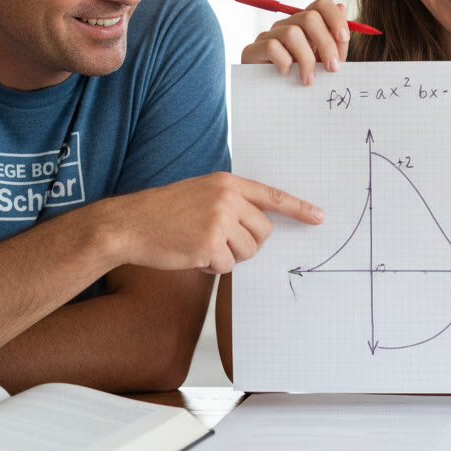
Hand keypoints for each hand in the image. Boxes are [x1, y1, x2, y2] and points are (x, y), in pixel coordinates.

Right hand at [103, 172, 322, 273]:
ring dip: (228, 257)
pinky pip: (227, 266)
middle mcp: (227, 199)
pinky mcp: (209, 245)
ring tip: (201, 245)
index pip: (272, 196)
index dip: (299, 208)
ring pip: (248, 252)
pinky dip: (211, 267)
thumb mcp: (200, 194)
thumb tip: (259, 226)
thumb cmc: (163, 212)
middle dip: (248, 244)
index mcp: (227, 183)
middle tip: (220, 243)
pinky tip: (191, 254)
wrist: (130, 223)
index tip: (319, 217)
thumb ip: (230, 203)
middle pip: (263, 233)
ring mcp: (219, 221)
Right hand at [240, 0, 349, 84]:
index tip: (343, 38)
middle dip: (326, 43)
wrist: (272, 102)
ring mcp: (268, 36)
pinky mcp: (253, 50)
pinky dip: (284, 62)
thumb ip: (336, 40)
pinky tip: (286, 75)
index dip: (334, 17)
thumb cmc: (301, 79)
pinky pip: (272, 46)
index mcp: (305, 26)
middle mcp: (286, 25)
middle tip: (332, 68)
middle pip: (309, 18)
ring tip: (309, 80)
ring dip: (306, 59)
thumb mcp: (324, 62)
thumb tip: (342, 8)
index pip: (320, 4)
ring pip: (292, 33)